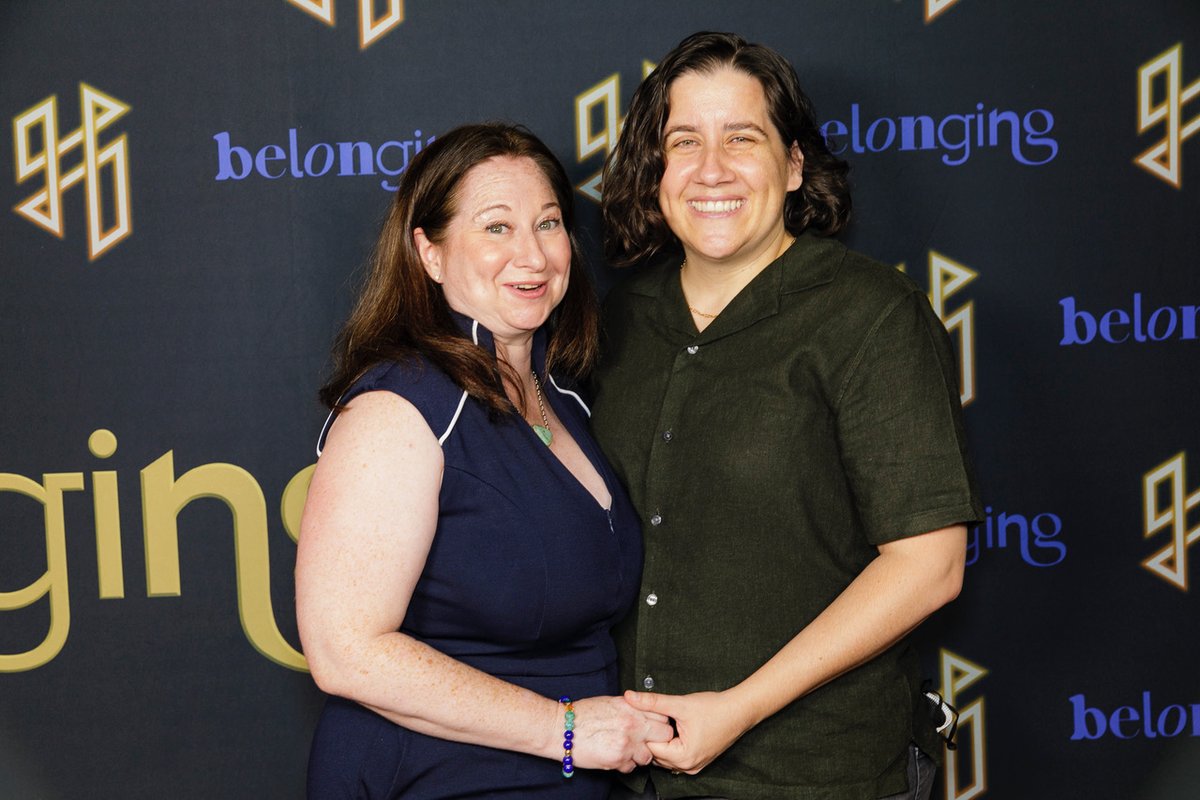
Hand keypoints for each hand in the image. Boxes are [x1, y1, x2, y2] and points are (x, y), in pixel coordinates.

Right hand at [567, 695, 674, 772]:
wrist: (561, 728)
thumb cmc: (582, 714)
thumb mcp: (610, 702)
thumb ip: (630, 708)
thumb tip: (643, 713)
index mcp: (632, 706)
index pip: (663, 715)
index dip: (660, 722)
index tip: (654, 726)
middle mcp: (633, 723)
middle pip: (665, 735)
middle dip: (658, 739)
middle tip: (647, 741)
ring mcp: (627, 743)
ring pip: (649, 756)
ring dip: (641, 755)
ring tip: (628, 750)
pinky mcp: (617, 759)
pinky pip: (631, 767)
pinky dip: (625, 764)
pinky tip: (615, 756)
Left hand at [623, 690, 753, 774]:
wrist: (739, 710)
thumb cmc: (715, 708)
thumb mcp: (680, 703)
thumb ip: (652, 702)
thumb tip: (630, 697)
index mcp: (682, 757)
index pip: (650, 748)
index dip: (644, 731)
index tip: (641, 717)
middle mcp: (688, 766)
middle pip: (656, 755)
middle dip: (651, 737)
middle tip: (649, 718)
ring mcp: (694, 766)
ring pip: (665, 757)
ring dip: (661, 741)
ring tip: (662, 722)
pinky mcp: (698, 761)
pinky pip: (676, 757)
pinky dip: (671, 745)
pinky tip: (672, 729)